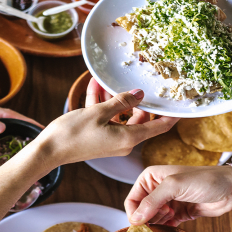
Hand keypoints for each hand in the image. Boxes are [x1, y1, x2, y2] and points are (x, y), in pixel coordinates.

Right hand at [43, 78, 178, 163]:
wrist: (49, 151)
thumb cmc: (73, 134)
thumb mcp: (98, 113)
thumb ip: (121, 101)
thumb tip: (139, 94)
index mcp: (128, 138)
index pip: (158, 127)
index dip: (170, 116)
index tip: (181, 106)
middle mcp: (124, 142)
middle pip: (139, 118)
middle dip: (133, 99)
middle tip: (131, 82)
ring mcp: (112, 141)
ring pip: (119, 115)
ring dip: (112, 99)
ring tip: (102, 81)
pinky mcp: (101, 139)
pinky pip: (107, 120)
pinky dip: (102, 106)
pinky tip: (94, 88)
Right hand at [125, 165, 231, 225]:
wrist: (231, 189)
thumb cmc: (205, 180)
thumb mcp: (174, 186)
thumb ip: (152, 201)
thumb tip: (135, 219)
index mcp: (150, 177)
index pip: (132, 199)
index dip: (134, 213)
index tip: (142, 224)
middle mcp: (156, 189)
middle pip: (140, 212)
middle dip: (148, 219)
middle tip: (164, 216)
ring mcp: (166, 203)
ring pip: (151, 220)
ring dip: (158, 224)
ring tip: (172, 216)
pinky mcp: (177, 214)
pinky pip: (164, 225)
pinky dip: (165, 229)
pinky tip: (172, 228)